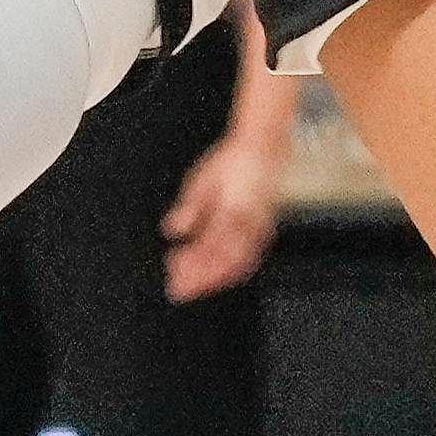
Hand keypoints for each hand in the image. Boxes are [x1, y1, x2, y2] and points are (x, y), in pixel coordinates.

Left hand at [158, 91, 292, 301]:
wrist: (264, 148)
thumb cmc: (232, 161)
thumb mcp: (203, 178)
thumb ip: (189, 206)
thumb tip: (172, 230)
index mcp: (234, 210)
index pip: (211, 246)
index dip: (191, 263)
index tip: (172, 270)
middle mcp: (250, 225)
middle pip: (224, 263)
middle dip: (200, 280)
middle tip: (176, 287)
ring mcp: (260, 232)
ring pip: (238, 266)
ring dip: (213, 279)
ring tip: (190, 285)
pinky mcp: (263, 234)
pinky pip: (248, 260)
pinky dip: (229, 273)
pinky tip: (213, 276)